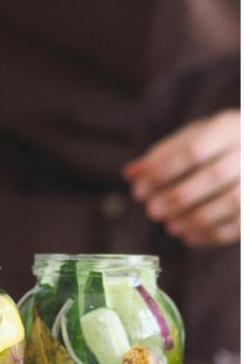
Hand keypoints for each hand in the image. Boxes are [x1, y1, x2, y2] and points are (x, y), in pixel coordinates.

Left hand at [123, 109, 239, 246]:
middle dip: (178, 197)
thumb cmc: (215, 144)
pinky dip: (212, 234)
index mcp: (229, 127)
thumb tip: (130, 174)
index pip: (193, 150)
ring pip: (231, 202)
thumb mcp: (191, 138)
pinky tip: (188, 236)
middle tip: (151, 211)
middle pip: (215, 176)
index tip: (139, 189)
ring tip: (169, 226)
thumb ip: (161, 155)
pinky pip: (240, 225)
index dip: (162, 171)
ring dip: (195, 219)